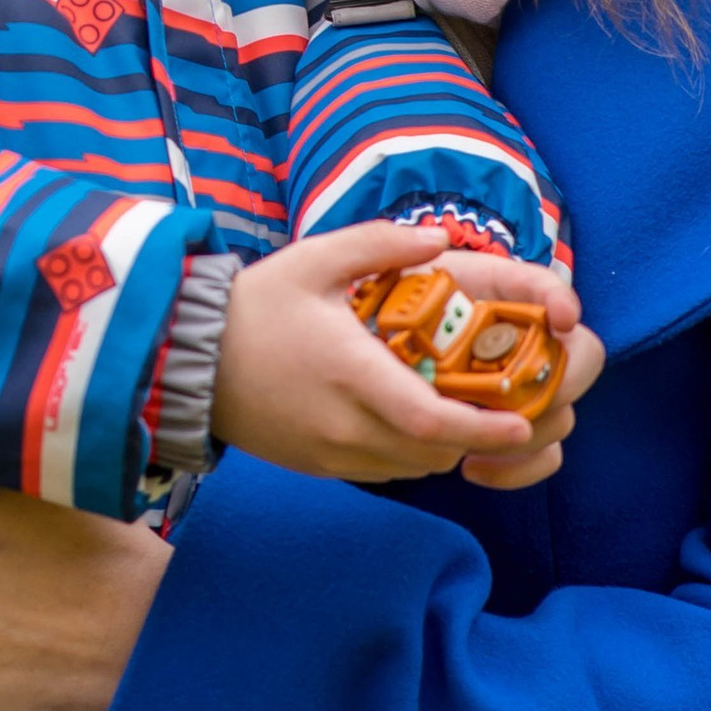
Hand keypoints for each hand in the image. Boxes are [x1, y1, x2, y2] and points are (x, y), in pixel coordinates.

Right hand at [215, 222, 604, 488]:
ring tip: (452, 409)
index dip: (484, 429)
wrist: (187, 355)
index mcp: (351, 372)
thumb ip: (381, 244)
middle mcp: (344, 424)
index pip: (432, 421)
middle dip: (472, 436)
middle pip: (432, 452)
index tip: (523, 423)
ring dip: (440, 446)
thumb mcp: (314, 259)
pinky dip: (406, 453)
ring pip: (411, 468)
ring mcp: (330, 452)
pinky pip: (381, 471)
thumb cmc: (255, 305)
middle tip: (497, 408)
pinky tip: (404, 418)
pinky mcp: (317, 466)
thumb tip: (439, 239)